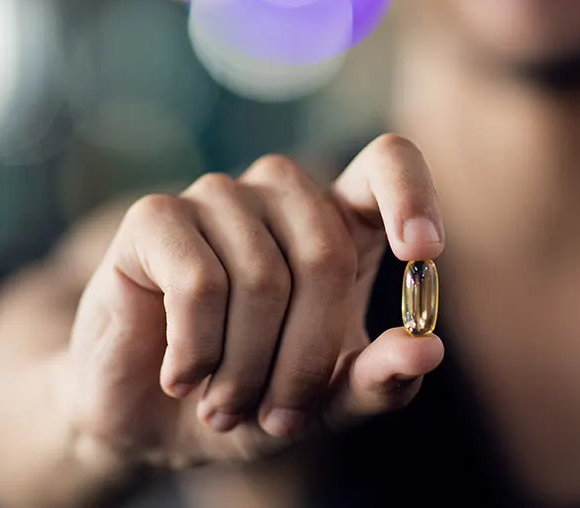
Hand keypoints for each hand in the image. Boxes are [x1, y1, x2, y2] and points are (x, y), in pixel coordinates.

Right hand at [62, 135, 444, 468]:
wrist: (151, 416)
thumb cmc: (255, 396)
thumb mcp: (328, 404)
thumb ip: (381, 380)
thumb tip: (428, 349)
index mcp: (340, 221)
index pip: (388, 162)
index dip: (412, 194)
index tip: (424, 252)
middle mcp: (282, 194)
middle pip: (326, 252)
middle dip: (308, 357)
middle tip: (282, 416)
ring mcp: (218, 196)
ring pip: (262, 277)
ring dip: (247, 368)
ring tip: (227, 406)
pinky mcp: (155, 217)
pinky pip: (198, 282)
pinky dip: (198, 351)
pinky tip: (184, 379)